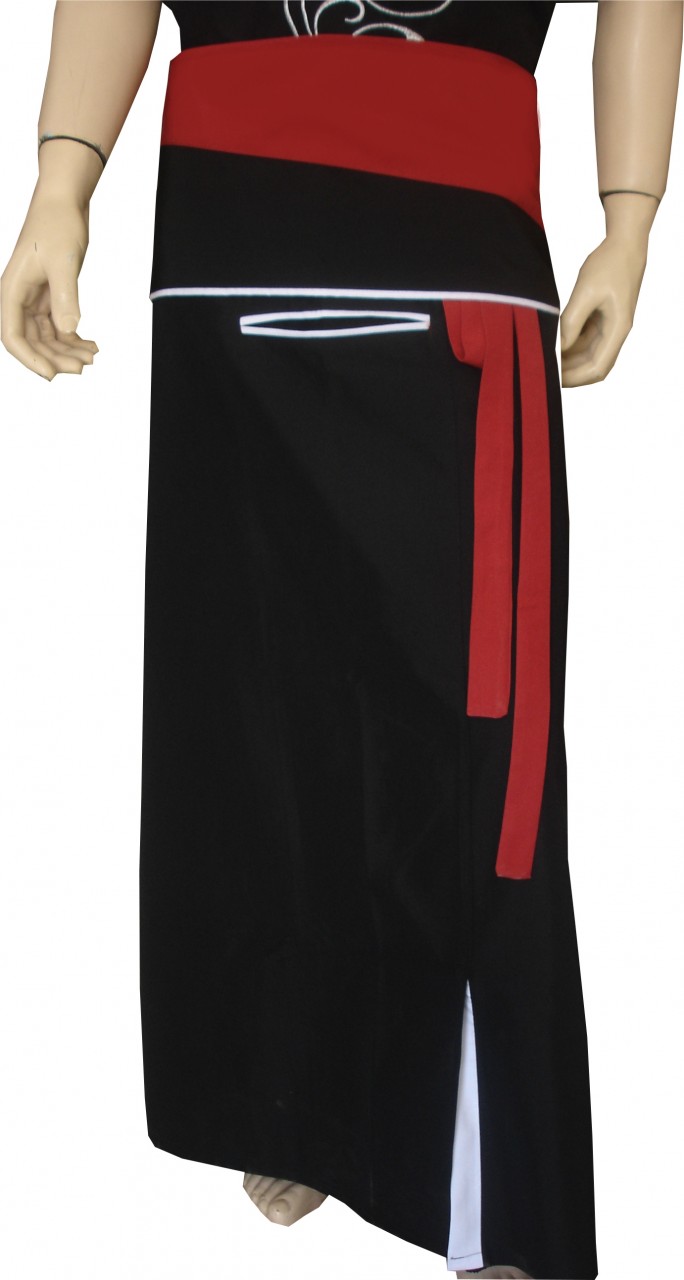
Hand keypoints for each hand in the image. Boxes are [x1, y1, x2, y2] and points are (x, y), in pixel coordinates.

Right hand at [0, 190, 98, 380]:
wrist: (64, 200)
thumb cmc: (57, 222)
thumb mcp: (63, 261)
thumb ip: (65, 296)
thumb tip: (69, 329)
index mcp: (12, 290)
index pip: (13, 336)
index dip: (30, 359)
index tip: (53, 375)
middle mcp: (20, 298)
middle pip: (32, 342)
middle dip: (56, 357)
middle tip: (84, 366)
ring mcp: (35, 298)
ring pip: (47, 337)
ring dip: (67, 350)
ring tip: (92, 356)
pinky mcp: (50, 296)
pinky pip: (58, 326)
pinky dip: (74, 338)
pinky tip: (91, 345)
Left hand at [559, 232, 647, 386]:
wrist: (624, 243)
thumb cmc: (609, 264)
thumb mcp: (585, 292)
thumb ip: (571, 322)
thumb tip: (558, 348)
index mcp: (618, 329)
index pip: (598, 368)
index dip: (575, 378)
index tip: (553, 378)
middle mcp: (616, 332)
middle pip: (593, 366)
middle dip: (569, 373)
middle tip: (543, 372)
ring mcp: (609, 327)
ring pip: (588, 355)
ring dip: (568, 360)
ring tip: (544, 359)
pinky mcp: (602, 319)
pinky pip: (585, 340)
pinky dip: (570, 345)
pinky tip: (552, 344)